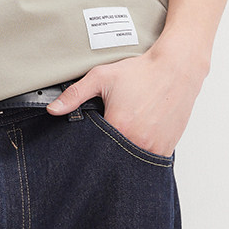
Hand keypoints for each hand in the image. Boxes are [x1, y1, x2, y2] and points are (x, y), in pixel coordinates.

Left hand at [45, 47, 206, 157]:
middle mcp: (138, 142)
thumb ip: (75, 94)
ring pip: (131, 160)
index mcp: (120, 127)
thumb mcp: (101, 77)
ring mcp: (155, 147)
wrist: (176, 68)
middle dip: (106, 150)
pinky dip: (140, 151)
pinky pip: (149, 159)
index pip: (95, 148)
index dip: (89, 144)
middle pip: (113, 157)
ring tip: (123, 133)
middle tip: (106, 134)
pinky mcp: (168, 147)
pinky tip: (137, 135)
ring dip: (124, 152)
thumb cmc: (141, 72)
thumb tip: (53, 109)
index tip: (88, 138)